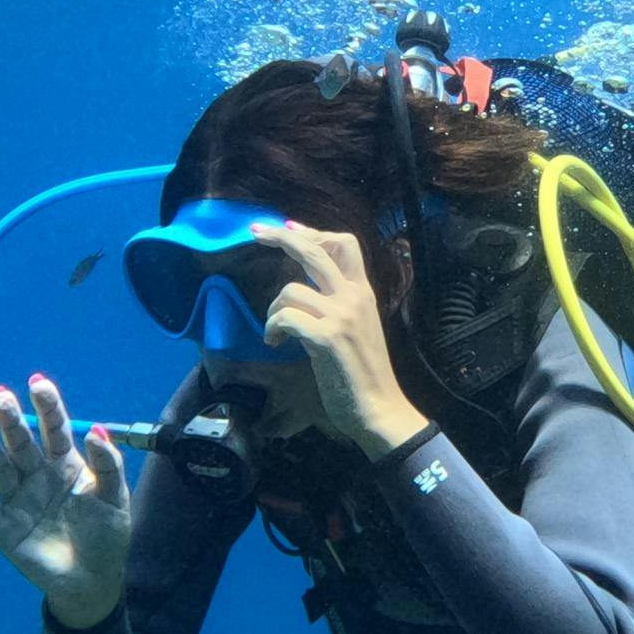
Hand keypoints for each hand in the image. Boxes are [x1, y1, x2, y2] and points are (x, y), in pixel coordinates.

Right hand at [0, 376, 129, 629]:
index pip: (53, 428)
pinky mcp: (2, 527)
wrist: (91, 580)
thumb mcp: (115, 499)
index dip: (46, 406)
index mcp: (65, 464)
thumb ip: (107, 465)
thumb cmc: (105, 535)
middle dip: (10, 419)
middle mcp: (37, 476)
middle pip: (21, 443)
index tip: (37, 382)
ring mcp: (17, 500)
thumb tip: (96, 430)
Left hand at [259, 222, 432, 458]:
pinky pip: (286, 317)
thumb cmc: (363, 372)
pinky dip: (273, 328)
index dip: (313, 231)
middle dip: (281, 236)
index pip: (344, 243)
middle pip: (315, 250)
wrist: (379, 408)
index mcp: (362, 292)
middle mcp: (354, 297)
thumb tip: (307, 285)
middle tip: (255, 232)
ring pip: (291, 289)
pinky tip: (276, 342)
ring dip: (273, 308)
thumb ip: (337, 302)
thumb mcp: (356, 326)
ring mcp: (341, 316)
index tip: (287, 226)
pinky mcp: (326, 339)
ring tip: (275, 331)